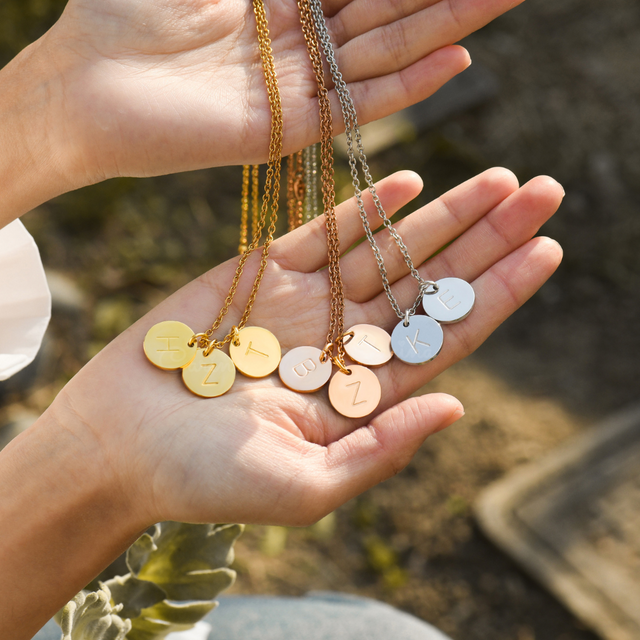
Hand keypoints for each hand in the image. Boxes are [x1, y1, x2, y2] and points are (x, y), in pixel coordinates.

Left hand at [41, 0, 521, 180]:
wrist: (88, 85)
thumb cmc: (124, 7)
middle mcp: (303, 42)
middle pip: (390, 8)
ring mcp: (301, 88)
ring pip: (387, 52)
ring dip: (446, 29)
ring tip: (503, 0)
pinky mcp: (291, 130)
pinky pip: (359, 105)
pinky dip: (406, 85)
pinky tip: (456, 63)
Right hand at [54, 167, 562, 527]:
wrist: (121, 440)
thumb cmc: (204, 479)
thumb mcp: (302, 487)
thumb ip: (380, 450)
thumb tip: (455, 408)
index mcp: (363, 392)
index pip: (447, 338)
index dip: (498, 294)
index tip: (545, 251)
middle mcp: (346, 342)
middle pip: (431, 285)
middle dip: (488, 240)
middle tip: (543, 192)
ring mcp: (307, 305)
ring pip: (389, 250)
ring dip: (443, 215)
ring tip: (499, 178)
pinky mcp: (262, 275)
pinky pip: (324, 234)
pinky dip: (364, 208)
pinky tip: (408, 182)